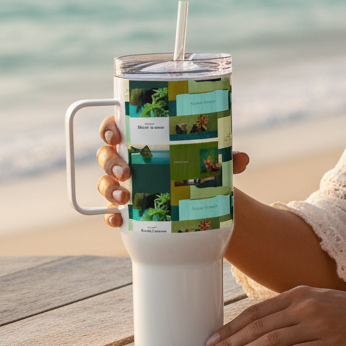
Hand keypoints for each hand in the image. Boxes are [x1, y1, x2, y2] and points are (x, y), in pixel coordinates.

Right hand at [96, 115, 249, 226]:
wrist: (196, 197)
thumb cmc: (194, 166)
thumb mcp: (208, 159)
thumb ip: (223, 156)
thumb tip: (241, 159)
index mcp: (141, 138)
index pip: (115, 126)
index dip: (108, 128)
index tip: (115, 134)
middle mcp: (127, 158)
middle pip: (106, 154)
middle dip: (110, 162)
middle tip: (125, 171)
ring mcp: (123, 184)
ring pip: (104, 182)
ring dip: (109, 188)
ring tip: (124, 196)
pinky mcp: (126, 208)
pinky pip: (109, 211)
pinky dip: (110, 215)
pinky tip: (118, 219)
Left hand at [199, 286, 345, 345]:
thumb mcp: (324, 304)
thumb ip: (297, 311)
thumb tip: (268, 328)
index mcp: (301, 293)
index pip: (256, 311)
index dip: (230, 327)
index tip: (210, 340)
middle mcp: (305, 305)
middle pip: (257, 325)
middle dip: (227, 342)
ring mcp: (317, 323)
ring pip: (269, 339)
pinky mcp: (330, 344)